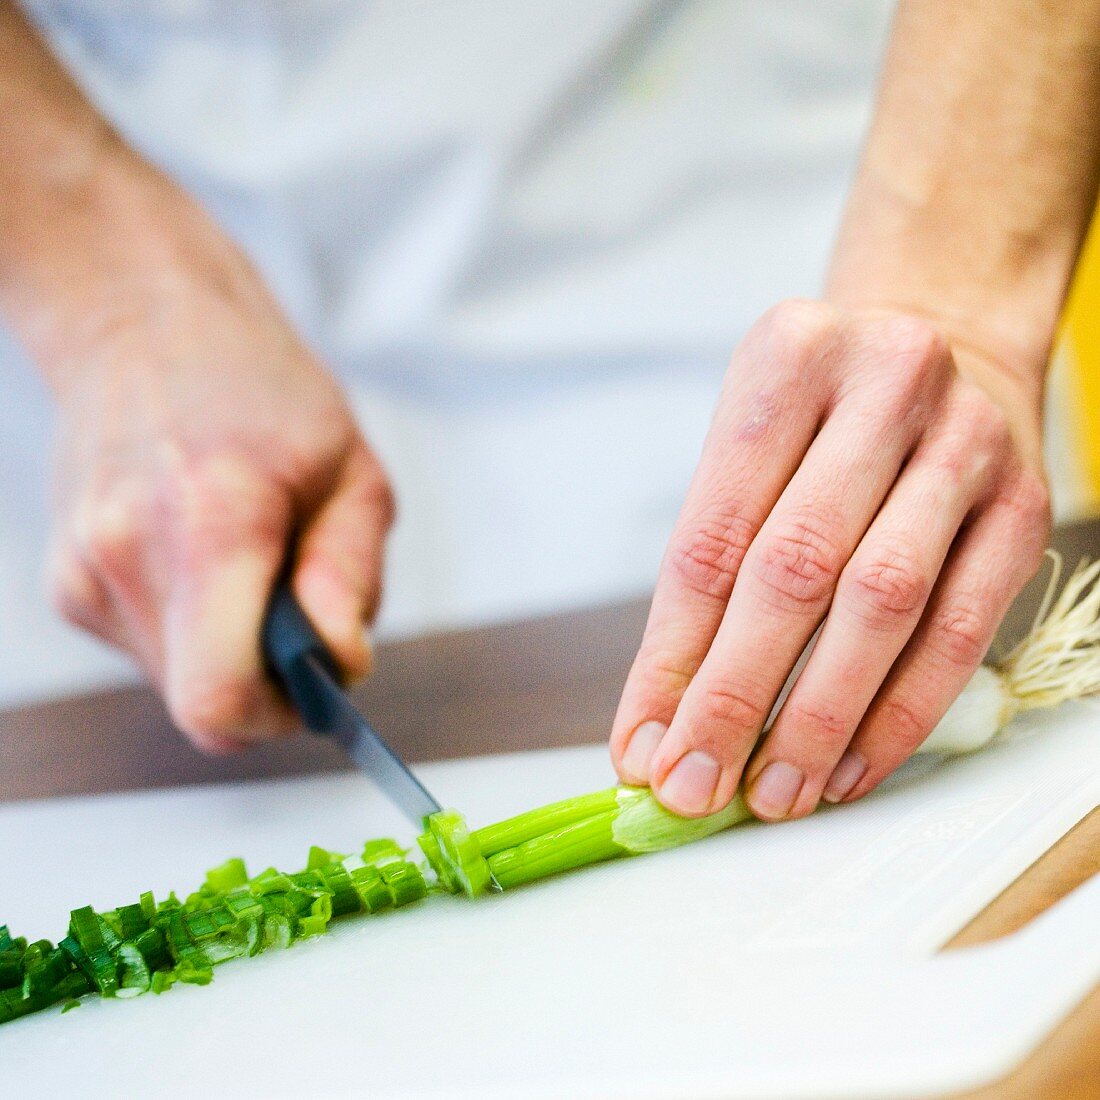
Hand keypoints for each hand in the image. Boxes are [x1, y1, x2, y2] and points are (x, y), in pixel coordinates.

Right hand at [46, 229, 393, 752]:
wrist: (140, 320)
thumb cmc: (259, 385)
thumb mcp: (349, 468)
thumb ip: (351, 575)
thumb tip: (343, 664)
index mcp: (212, 523)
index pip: (220, 700)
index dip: (281, 714)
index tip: (317, 682)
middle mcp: (126, 558)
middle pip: (202, 704)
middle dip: (267, 680)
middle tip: (299, 607)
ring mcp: (83, 572)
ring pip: (177, 681)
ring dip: (231, 649)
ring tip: (251, 561)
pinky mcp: (66, 583)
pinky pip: (151, 648)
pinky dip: (194, 626)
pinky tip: (206, 553)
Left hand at [610, 300, 1050, 818]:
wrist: (946, 343)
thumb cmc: (821, 413)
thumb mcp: (749, 448)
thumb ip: (708, 568)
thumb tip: (661, 719)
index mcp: (787, 359)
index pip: (713, 535)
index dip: (671, 656)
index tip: (643, 742)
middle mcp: (883, 384)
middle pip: (793, 569)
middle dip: (735, 696)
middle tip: (693, 786)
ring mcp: (964, 443)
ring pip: (881, 603)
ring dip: (817, 718)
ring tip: (772, 792)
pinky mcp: (1023, 506)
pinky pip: (960, 630)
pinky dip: (897, 713)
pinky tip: (848, 766)